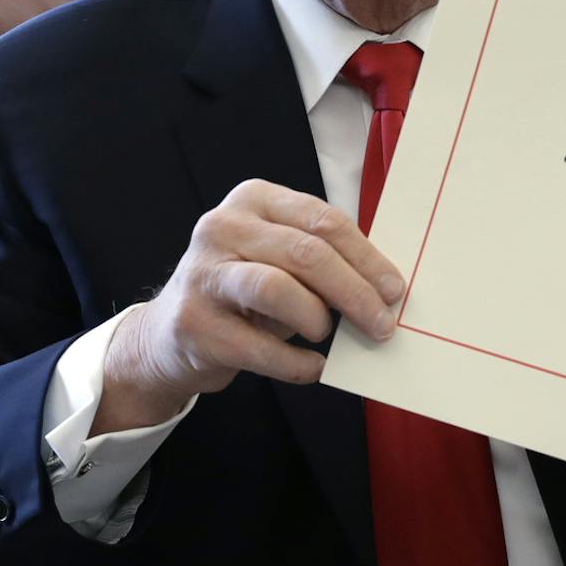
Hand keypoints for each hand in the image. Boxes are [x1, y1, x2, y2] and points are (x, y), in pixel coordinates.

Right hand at [94, 181, 404, 432]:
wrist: (171, 334)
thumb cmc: (243, 292)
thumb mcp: (279, 259)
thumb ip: (323, 260)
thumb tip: (385, 289)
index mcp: (254, 200)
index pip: (322, 220)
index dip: (366, 257)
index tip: (394, 290)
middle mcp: (222, 227)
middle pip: (305, 253)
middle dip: (353, 291)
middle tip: (381, 324)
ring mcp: (202, 274)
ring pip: (276, 289)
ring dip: (318, 318)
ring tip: (329, 335)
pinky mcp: (192, 323)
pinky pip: (258, 346)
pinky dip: (296, 362)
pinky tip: (312, 366)